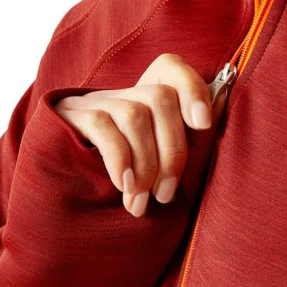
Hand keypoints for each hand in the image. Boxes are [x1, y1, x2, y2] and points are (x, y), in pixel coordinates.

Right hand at [53, 53, 227, 216]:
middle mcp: (120, 94)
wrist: (60, 218)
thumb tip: (225, 94)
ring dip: (146, 163)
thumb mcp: (161, 166)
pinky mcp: (67, 117)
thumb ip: (192, 137)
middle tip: (166, 194)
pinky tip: (124, 186)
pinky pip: (102, 125)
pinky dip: (120, 158)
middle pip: (160, 97)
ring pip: (135, 113)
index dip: (192, 89)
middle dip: (172, 150)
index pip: (170, 68)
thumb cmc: (125, 190)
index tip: (204, 124)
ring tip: (142, 201)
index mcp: (144, 100)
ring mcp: (92, 102)